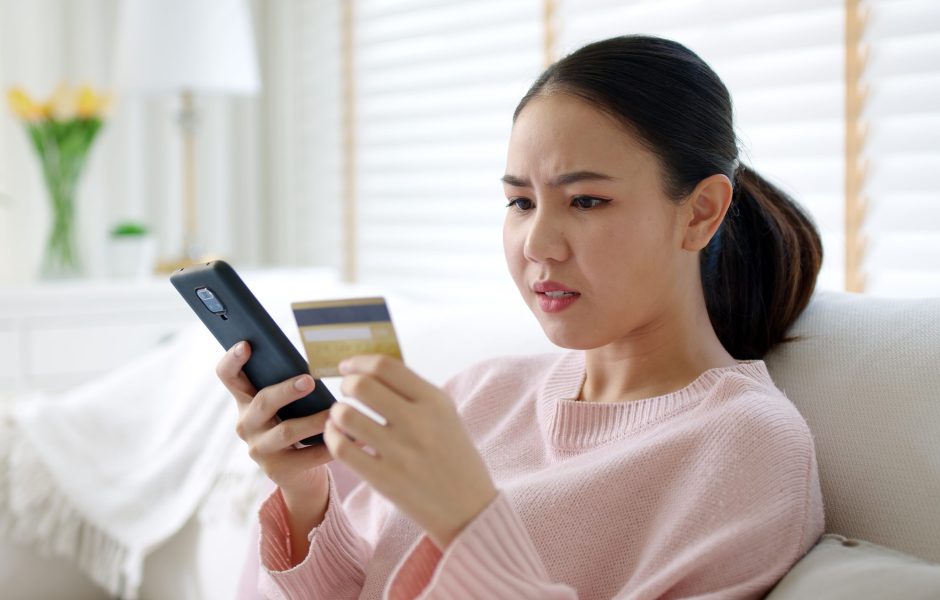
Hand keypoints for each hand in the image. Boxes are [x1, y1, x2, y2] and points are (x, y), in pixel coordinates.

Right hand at [215, 341, 333, 499]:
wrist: (298, 471)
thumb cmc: (295, 422)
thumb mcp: (286, 403)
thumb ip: (288, 382)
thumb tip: (317, 360)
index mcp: (246, 399)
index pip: (228, 376)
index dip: (232, 360)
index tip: (246, 344)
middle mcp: (246, 424)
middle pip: (262, 401)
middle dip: (286, 390)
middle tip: (309, 380)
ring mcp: (259, 449)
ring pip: (286, 431)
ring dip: (313, 420)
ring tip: (336, 412)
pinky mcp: (277, 470)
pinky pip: (307, 456)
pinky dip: (331, 445)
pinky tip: (353, 437)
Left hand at [326, 355, 498, 549]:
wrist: (469, 508)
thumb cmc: (454, 456)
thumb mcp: (446, 415)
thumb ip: (413, 391)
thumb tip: (369, 369)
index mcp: (435, 402)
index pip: (385, 366)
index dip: (359, 361)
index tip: (348, 366)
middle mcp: (418, 423)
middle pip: (362, 386)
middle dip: (346, 384)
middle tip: (347, 390)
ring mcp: (400, 453)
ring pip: (346, 416)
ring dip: (337, 411)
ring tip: (341, 416)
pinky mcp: (384, 480)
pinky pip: (342, 449)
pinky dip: (332, 437)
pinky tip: (338, 435)